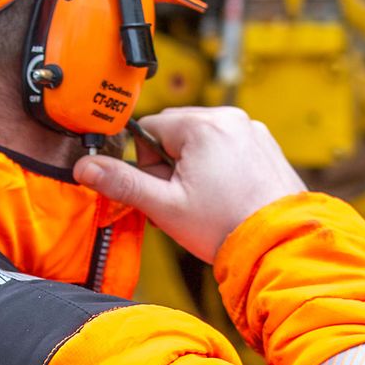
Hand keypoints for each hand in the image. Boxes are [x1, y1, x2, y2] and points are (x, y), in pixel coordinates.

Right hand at [73, 107, 305, 261]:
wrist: (279, 245)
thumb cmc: (226, 226)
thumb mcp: (165, 207)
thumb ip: (122, 183)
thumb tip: (85, 167)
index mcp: (203, 125)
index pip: (151, 129)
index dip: (148, 164)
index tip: (161, 189)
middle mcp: (231, 119)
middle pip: (178, 133)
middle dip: (172, 165)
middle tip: (184, 200)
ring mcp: (253, 132)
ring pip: (204, 142)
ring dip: (196, 168)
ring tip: (208, 202)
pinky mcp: (266, 147)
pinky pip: (229, 149)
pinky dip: (221, 169)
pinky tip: (227, 198)